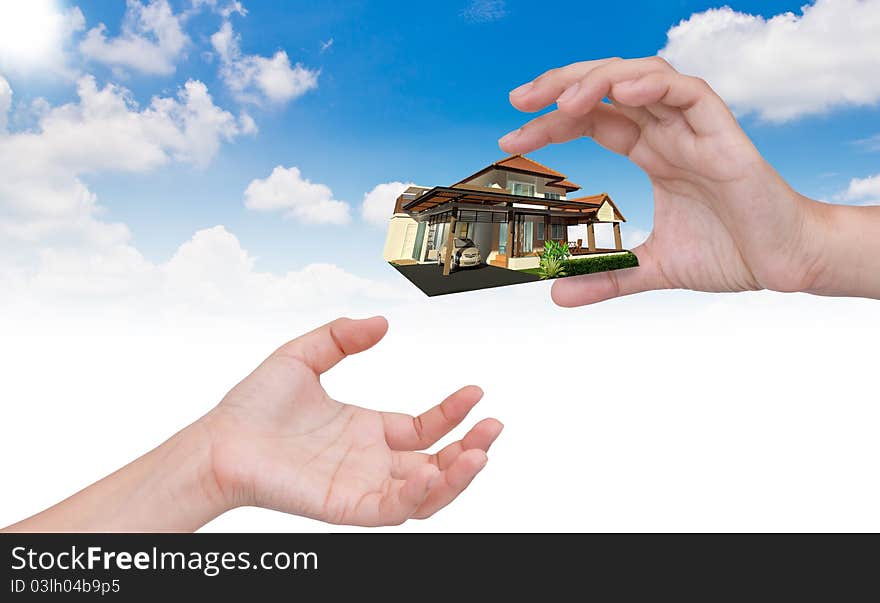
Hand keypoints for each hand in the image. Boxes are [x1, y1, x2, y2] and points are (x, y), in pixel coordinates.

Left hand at [202, 316, 502, 525]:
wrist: (219, 440)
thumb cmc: (253, 405)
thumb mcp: (304, 354)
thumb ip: (342, 336)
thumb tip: (382, 323)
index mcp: (367, 430)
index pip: (425, 428)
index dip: (453, 413)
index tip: (476, 391)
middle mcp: (371, 461)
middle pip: (436, 464)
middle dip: (471, 449)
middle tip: (495, 427)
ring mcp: (361, 486)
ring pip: (425, 494)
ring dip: (457, 478)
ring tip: (479, 453)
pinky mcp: (346, 507)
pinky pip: (393, 510)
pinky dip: (418, 495)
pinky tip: (432, 469)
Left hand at [499, 57, 830, 305]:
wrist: (786, 264)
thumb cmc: (733, 252)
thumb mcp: (654, 268)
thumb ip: (607, 278)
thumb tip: (557, 294)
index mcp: (653, 151)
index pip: (593, 119)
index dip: (552, 122)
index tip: (512, 137)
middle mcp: (669, 132)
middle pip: (608, 87)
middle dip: (561, 86)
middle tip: (518, 102)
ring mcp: (695, 129)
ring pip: (643, 77)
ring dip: (599, 79)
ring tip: (562, 100)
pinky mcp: (724, 135)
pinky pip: (689, 92)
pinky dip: (655, 86)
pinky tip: (623, 93)